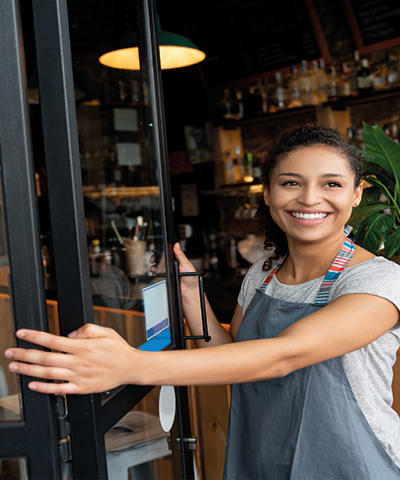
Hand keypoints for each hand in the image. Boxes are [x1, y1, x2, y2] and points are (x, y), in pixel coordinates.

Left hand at [4, 324, 142, 394]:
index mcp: (83, 347)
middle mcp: (78, 362)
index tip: (22, 333)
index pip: (53, 340)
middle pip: (45, 358)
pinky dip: (44, 388)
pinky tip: (33, 384)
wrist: (131, 368)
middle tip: (10, 352)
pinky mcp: (82, 388)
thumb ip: (87, 329)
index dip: (35, 337)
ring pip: (48, 373)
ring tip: (15, 367)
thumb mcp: (106, 332)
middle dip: (24, 354)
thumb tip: (69, 334)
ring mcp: (79, 377)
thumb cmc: (118, 349)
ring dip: (29, 370)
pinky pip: (59, 390)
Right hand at [150, 243, 198, 296]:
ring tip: (154, 267)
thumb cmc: (191, 279)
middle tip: (153, 258)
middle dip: (155, 257)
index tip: (157, 249)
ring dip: (153, 265)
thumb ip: (181, 255)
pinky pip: (156, 275)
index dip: (161, 250)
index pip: (167, 253)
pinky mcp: (163, 278)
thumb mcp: (187, 264)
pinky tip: (155, 272)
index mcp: (176, 260)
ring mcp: (166, 272)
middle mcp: (170, 265)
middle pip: (160, 259)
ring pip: (156, 266)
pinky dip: (154, 273)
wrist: (189, 292)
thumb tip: (177, 245)